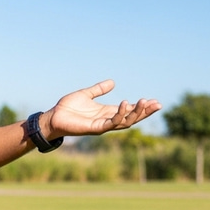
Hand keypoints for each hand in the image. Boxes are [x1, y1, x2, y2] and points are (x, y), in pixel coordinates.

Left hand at [44, 80, 161, 137]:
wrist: (53, 117)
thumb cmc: (67, 108)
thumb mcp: (86, 94)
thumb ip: (99, 89)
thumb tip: (113, 82)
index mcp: (106, 112)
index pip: (128, 111)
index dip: (141, 107)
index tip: (153, 101)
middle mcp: (107, 120)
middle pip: (131, 118)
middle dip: (144, 112)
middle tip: (157, 104)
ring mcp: (102, 125)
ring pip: (125, 122)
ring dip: (136, 113)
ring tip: (144, 102)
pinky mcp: (95, 128)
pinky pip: (111, 123)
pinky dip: (119, 114)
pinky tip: (124, 104)